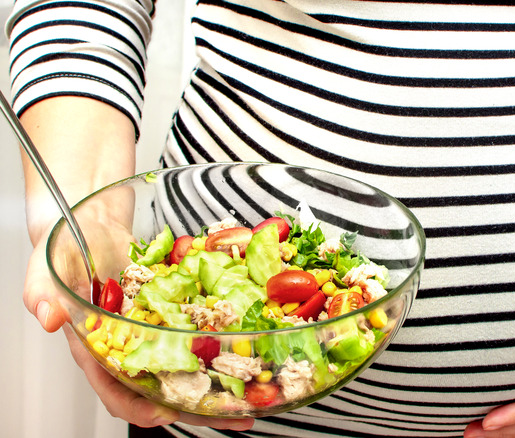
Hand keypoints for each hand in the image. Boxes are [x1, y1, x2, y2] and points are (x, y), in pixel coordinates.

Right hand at [24, 213, 254, 430]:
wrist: (92, 220)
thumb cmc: (65, 248)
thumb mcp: (48, 267)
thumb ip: (43, 293)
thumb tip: (49, 318)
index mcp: (97, 348)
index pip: (116, 391)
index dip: (140, 408)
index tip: (165, 413)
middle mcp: (130, 346)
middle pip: (164, 389)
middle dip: (197, 407)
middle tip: (234, 417)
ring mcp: (155, 331)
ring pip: (188, 366)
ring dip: (218, 382)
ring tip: (254, 396)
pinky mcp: (175, 312)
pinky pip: (200, 332)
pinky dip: (223, 342)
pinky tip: (251, 348)